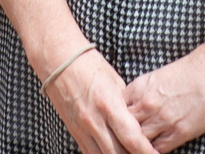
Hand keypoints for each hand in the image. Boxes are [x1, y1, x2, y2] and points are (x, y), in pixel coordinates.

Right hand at [42, 49, 157, 153]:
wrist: (58, 61)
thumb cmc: (89, 65)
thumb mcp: (115, 82)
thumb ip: (127, 105)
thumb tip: (138, 121)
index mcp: (109, 105)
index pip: (132, 138)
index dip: (147, 152)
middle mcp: (94, 121)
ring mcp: (82, 129)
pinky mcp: (74, 132)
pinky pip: (90, 153)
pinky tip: (113, 153)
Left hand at [123, 45, 204, 152]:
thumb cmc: (189, 71)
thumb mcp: (156, 77)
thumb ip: (141, 94)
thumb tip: (132, 109)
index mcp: (138, 88)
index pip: (116, 110)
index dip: (116, 119)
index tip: (117, 126)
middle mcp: (147, 104)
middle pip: (123, 128)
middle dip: (123, 135)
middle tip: (122, 141)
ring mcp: (162, 119)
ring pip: (139, 141)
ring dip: (137, 145)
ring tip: (136, 148)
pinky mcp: (179, 132)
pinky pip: (158, 150)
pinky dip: (153, 151)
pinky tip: (152, 150)